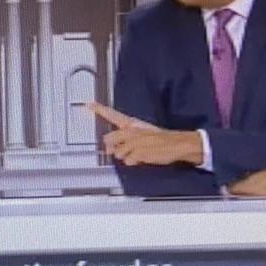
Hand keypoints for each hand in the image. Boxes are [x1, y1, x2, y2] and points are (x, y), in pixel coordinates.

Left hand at [87, 102, 202, 165]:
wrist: (177, 143)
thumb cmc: (161, 138)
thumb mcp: (143, 132)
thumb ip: (126, 138)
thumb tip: (112, 148)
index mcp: (132, 124)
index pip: (112, 114)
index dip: (99, 109)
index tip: (88, 104)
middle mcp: (130, 131)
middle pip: (109, 139)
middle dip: (113, 147)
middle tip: (127, 148)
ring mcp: (133, 142)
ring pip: (118, 153)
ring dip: (126, 156)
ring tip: (140, 153)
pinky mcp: (138, 152)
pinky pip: (128, 161)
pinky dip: (134, 162)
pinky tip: (143, 158)